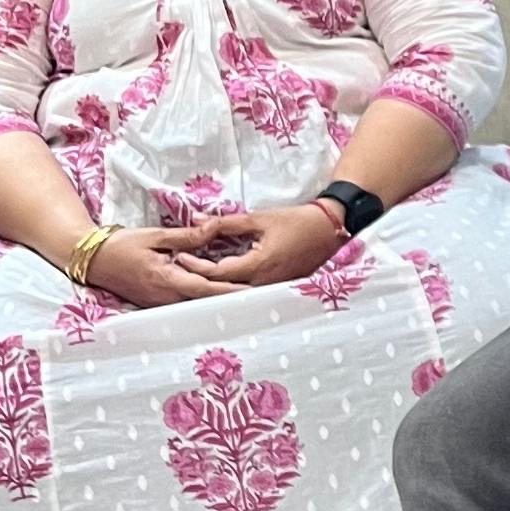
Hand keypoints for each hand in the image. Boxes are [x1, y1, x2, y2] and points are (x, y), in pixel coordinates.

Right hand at [87, 223, 254, 308]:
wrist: (91, 260)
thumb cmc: (121, 245)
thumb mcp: (154, 235)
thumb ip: (185, 236)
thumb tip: (212, 232)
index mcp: (165, 279)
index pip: (204, 288)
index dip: (228, 291)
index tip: (250, 291)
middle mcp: (164, 297)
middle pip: (203, 301)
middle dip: (228, 298)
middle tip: (256, 294)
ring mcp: (158, 303)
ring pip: (193, 304)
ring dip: (215, 299)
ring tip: (241, 293)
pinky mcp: (154, 303)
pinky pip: (181, 303)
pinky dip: (198, 299)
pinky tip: (213, 293)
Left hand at [187, 201, 352, 290]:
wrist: (329, 230)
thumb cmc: (296, 221)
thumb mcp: (259, 218)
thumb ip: (225, 223)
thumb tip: (196, 220)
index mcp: (258, 266)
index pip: (217, 273)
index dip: (196, 265)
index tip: (180, 255)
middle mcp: (263, 283)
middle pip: (223, 288)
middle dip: (200, 278)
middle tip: (181, 266)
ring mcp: (271, 288)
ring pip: (235, 292)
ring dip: (214, 284)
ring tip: (195, 272)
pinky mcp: (277, 288)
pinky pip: (248, 290)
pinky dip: (231, 284)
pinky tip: (220, 276)